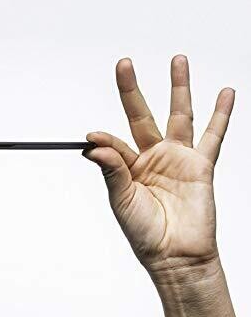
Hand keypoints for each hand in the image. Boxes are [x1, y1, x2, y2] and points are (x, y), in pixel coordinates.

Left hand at [84, 55, 234, 275]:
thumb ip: (111, 169)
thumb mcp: (122, 200)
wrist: (176, 256)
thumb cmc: (145, 232)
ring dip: (179, 87)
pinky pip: (213, 135)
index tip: (92, 136)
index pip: (115, 142)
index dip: (104, 138)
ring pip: (179, 115)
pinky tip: (224, 93)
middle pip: (141, 114)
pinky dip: (220, 114)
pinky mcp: (201, 165)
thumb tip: (93, 144)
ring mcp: (178, 158)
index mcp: (129, 166)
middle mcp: (152, 156)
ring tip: (177, 60)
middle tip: (124, 63)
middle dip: (132, 88)